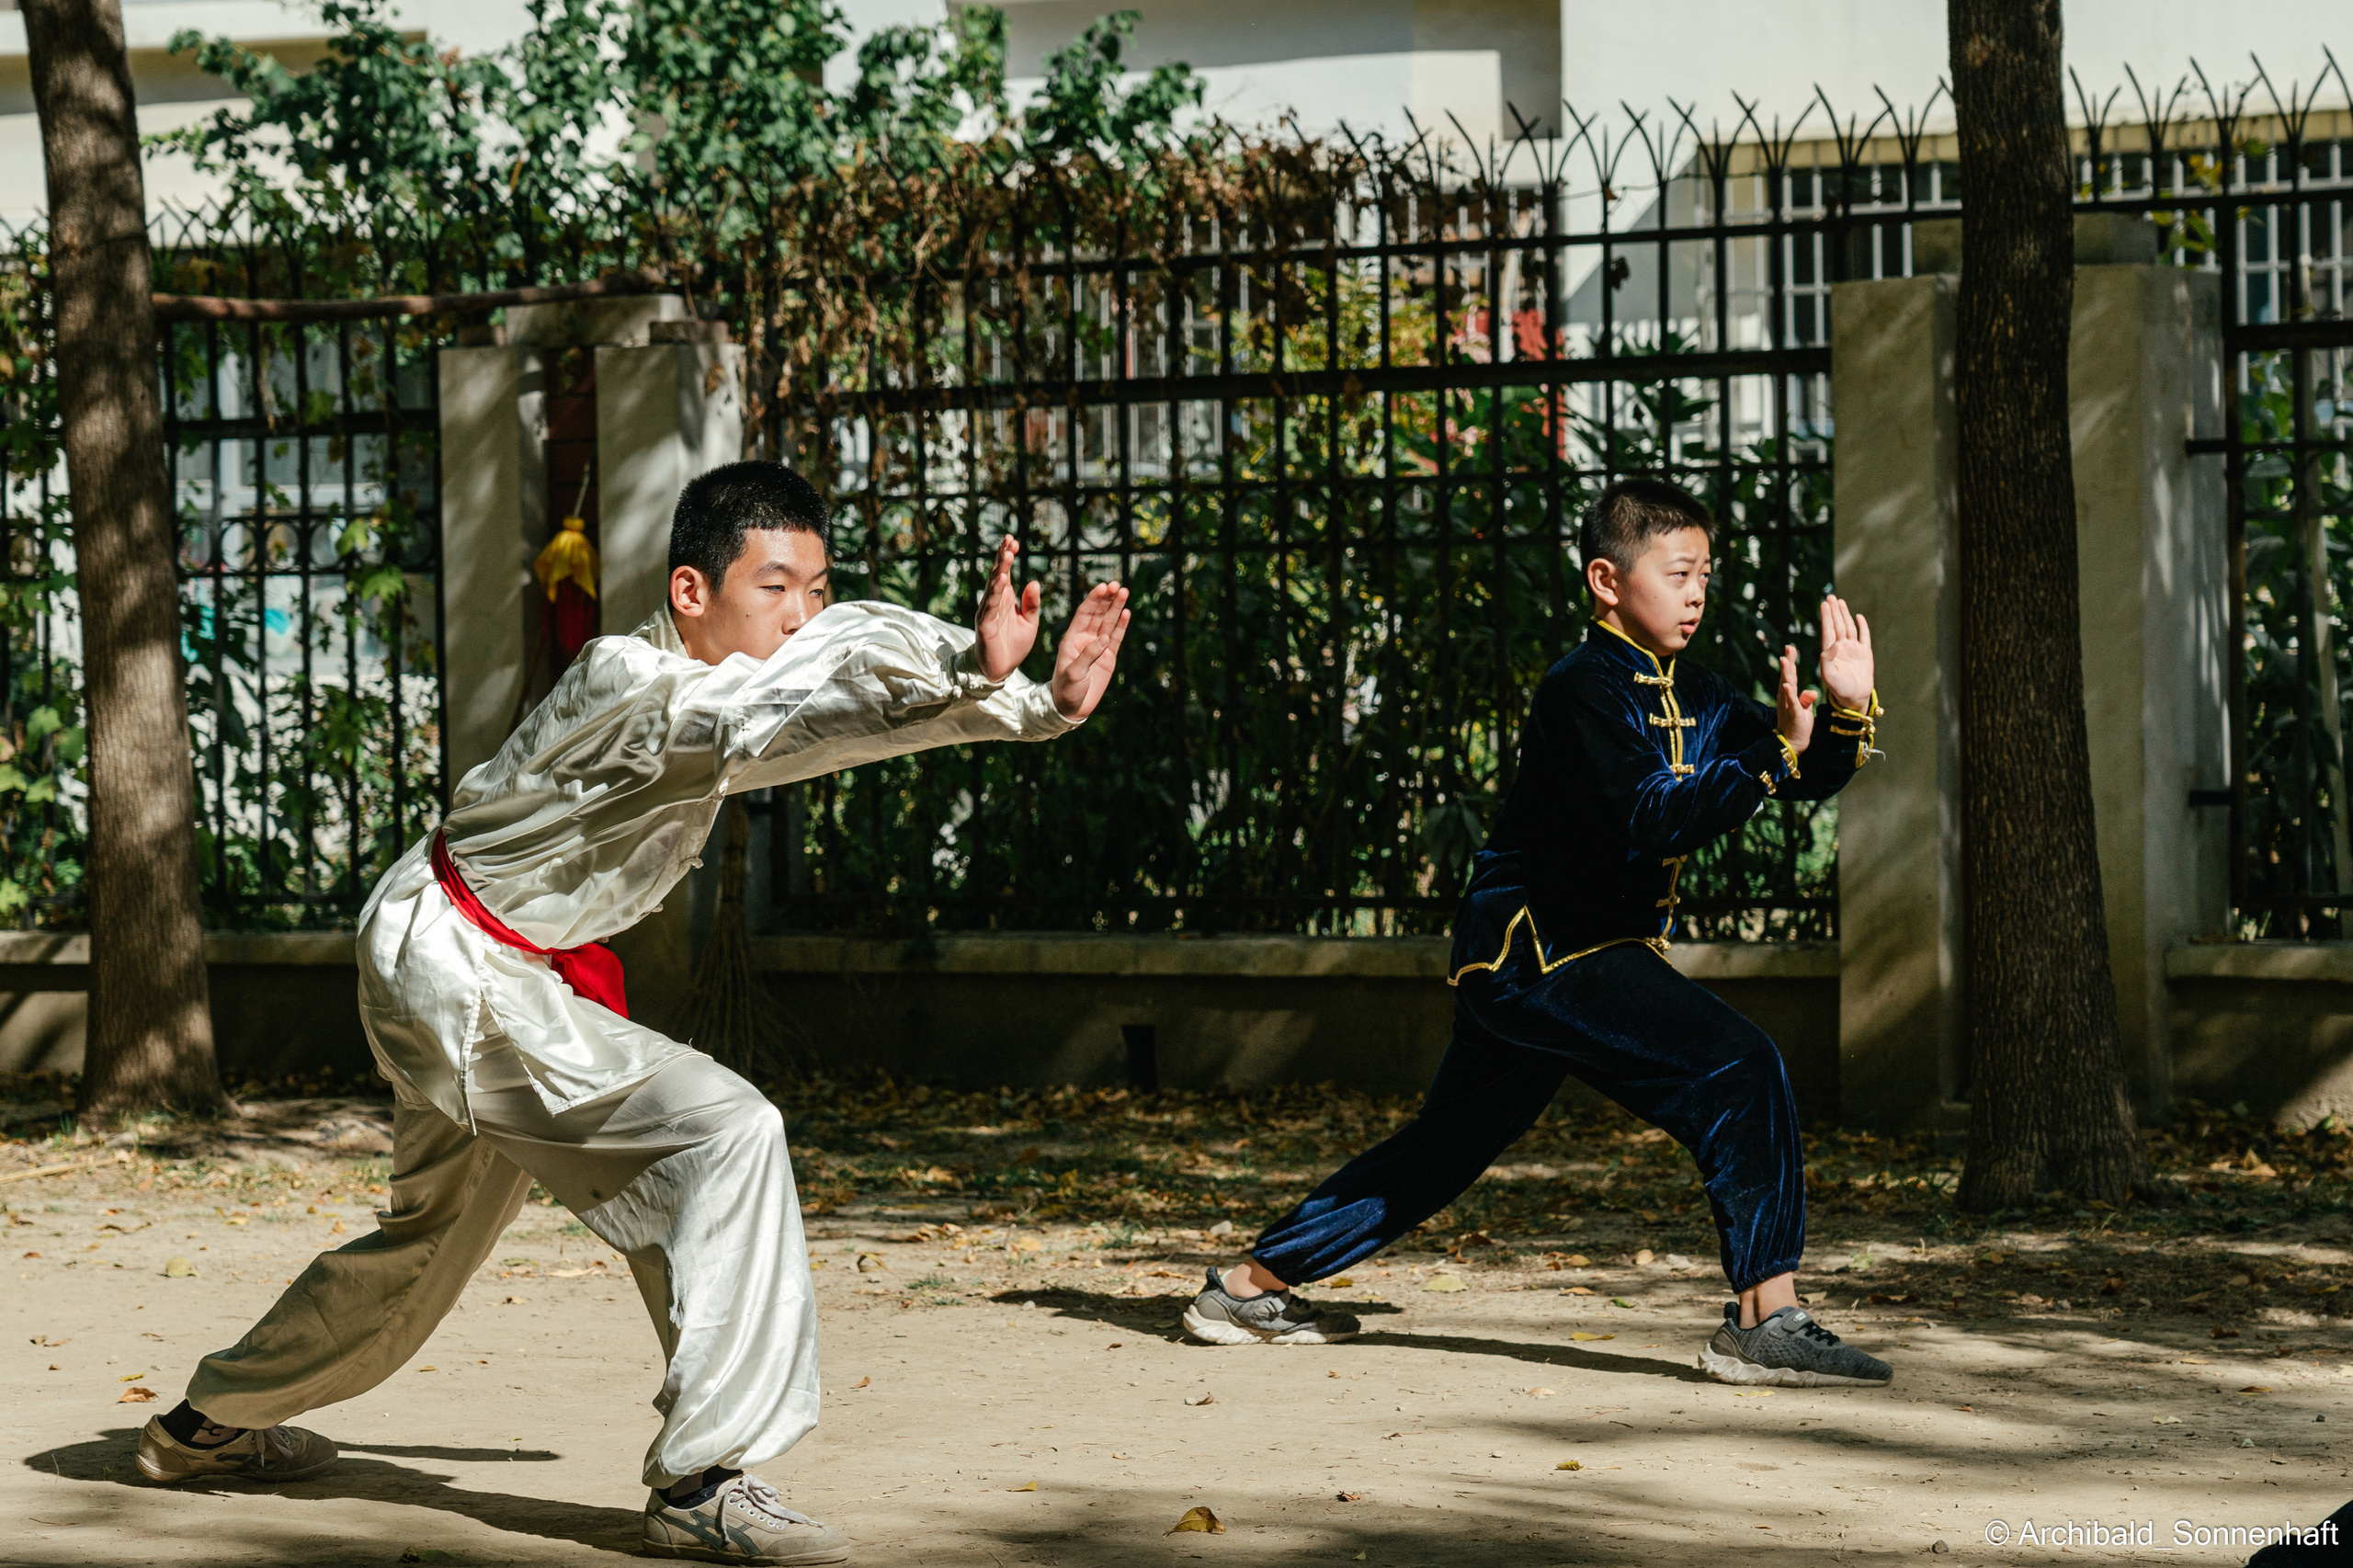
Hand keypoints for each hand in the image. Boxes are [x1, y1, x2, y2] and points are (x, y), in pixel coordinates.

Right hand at [974, 536, 1041, 681]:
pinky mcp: (986, 625)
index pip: (1005, 573)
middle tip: (1009, 539)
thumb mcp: (1030, 622)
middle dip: (1002, 556)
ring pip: (993, 587)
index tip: (1015, 542)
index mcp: (1005, 599)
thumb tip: (1034, 581)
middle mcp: (994, 602)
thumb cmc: (1013, 645)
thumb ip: (1032, 604)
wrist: (1000, 669)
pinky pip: (991, 606)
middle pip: (997, 574)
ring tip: (1006, 554)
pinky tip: (1001, 581)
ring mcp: (988, 613)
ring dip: (1000, 570)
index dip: (1008, 557)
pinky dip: (996, 593)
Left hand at [1051, 582, 1130, 719]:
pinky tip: (1127, 612)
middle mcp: (1085, 639)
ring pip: (1108, 622)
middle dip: (1107, 599)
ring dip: (1116, 607)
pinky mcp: (1109, 656)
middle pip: (1098, 614)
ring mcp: (1098, 647)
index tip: (1102, 587)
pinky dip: (1122, 625)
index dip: (1093, 600)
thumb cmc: (1066, 690)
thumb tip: (1103, 639)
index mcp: (1072, 639)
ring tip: (1124, 592)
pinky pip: (1116, 637)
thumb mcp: (1073, 673)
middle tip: (1116, 585)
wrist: (1071, 708)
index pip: (1084, 614)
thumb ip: (1087, 655)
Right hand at [1775, 643, 1815, 754]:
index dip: (1791, 661)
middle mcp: (1786, 696)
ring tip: (1786, 660)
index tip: (1791, 648)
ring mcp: (1787, 704)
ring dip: (1786, 673)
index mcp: (1789, 694)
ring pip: (1786, 685)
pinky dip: (1789, 693)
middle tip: (1789, 647)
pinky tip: (1788, 684)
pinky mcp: (1792, 713)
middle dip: (1788, 661)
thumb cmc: (1798, 724)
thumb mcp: (1804, 709)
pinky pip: (1791, 701)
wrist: (1793, 742)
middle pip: (1787, 676)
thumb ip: (1806, 698)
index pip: (1790, 674)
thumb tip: (1811, 691)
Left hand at [1817, 594, 1873, 713]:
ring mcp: (1853, 649)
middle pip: (1837, 625)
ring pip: (1848, 627)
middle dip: (1834, 611)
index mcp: (1831, 652)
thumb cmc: (1839, 689)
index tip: (1824, 604)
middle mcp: (1841, 647)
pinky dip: (1862, 626)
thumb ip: (1827, 662)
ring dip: (1844, 614)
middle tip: (1830, 597)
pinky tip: (1858, 617)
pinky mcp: (1865, 653)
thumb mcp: (1829, 677)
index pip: (1828, 630)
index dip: (1826, 617)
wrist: (1854, 697)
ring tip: (1839, 602)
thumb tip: (1827, 648)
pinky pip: (1864, 636)